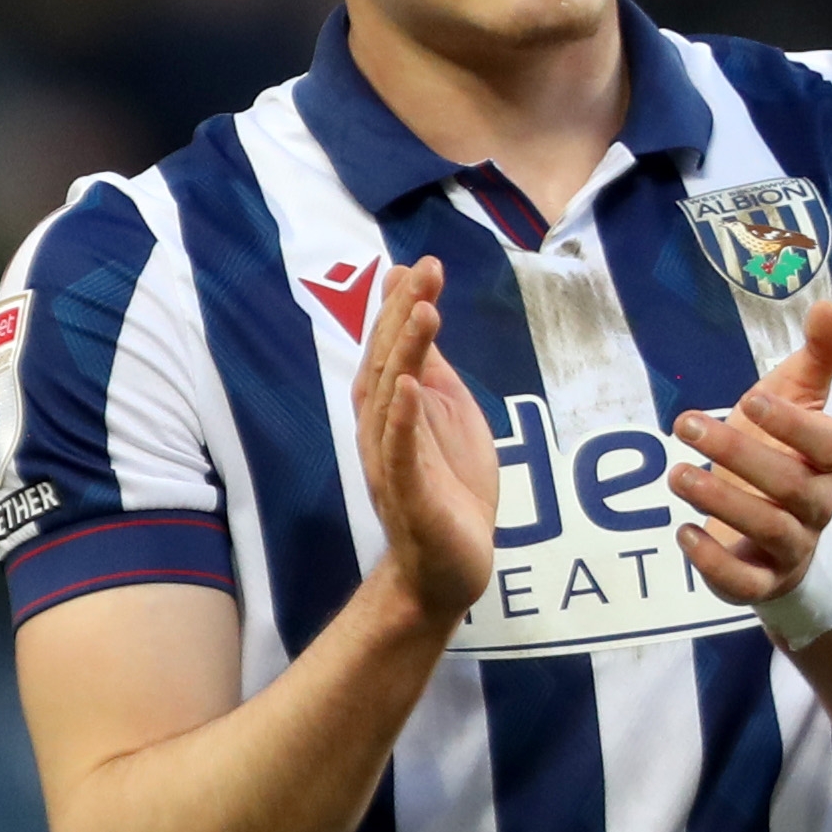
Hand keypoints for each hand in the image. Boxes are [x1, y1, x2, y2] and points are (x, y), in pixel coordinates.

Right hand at [355, 256, 500, 623]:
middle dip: (403, 314)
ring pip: (390, 398)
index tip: (417, 264)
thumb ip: (431, 369)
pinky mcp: (408, 494)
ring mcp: (391, 460)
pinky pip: (399, 452)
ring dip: (404, 353)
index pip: (392, 348)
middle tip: (424, 270)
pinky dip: (402, 418)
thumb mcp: (447, 416)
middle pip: (385, 362)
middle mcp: (382, 428)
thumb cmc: (449, 488)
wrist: (447, 568)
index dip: (401, 306)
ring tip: (424, 310)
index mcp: (394, 407)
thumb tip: (421, 312)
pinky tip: (408, 386)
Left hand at [671, 300, 831, 602]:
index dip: (792, 424)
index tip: (750, 399)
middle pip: (788, 486)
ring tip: (676, 475)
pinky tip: (681, 533)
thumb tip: (826, 305)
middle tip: (685, 425)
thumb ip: (816, 355)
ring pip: (767, 530)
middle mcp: (817, 505)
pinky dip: (713, 563)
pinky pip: (746, 584)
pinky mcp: (762, 581)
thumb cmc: (787, 452)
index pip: (826, 443)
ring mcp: (792, 547)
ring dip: (720, 502)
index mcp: (829, 459)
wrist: (787, 532)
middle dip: (737, 454)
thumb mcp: (801, 399)